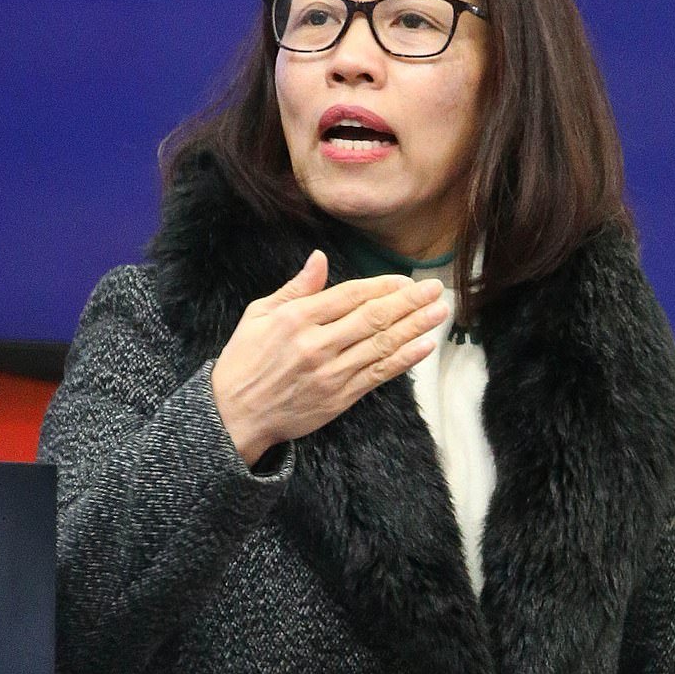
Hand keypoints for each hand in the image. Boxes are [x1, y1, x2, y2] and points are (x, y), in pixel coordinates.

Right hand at [211, 250, 447, 464]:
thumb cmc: (245, 360)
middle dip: (409, 302)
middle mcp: (317, 344)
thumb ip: (295, 288)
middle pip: (373, 318)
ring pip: (382, 345)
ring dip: (416, 327)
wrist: (235, 415)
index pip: (350, 296)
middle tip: (435, 289)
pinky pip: (379, 375)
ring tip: (439, 312)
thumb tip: (320, 258)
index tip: (405, 280)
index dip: (382, 286)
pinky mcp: (340, 398)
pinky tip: (424, 345)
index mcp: (296, 319)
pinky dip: (405, 360)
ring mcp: (331, 373)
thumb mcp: (259, 314)